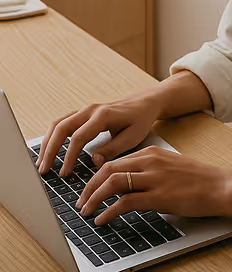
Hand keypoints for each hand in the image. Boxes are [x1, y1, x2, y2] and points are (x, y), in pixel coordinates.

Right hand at [36, 94, 161, 175]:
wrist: (144, 104)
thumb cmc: (140, 121)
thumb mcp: (133, 137)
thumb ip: (113, 149)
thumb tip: (94, 161)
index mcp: (103, 116)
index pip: (79, 137)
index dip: (69, 157)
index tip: (64, 173)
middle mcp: (91, 110)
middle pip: (62, 128)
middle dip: (50, 150)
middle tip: (43, 170)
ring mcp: (86, 110)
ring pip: (58, 123)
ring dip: (48, 142)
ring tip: (41, 163)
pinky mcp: (83, 113)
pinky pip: (62, 122)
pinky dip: (53, 136)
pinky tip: (49, 150)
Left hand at [75, 146, 228, 223]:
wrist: (219, 186)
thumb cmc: (198, 179)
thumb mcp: (170, 166)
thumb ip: (149, 171)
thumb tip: (127, 186)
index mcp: (152, 152)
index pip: (115, 161)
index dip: (96, 176)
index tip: (88, 189)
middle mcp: (151, 161)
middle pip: (108, 169)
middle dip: (89, 187)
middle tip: (80, 201)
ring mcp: (155, 178)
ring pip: (113, 183)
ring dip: (94, 198)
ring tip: (86, 211)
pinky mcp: (159, 196)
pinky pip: (126, 202)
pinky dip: (109, 212)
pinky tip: (103, 220)